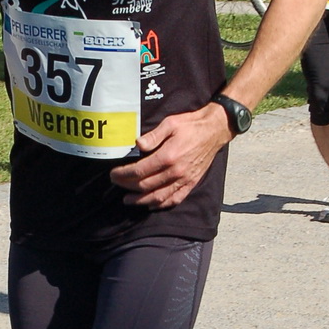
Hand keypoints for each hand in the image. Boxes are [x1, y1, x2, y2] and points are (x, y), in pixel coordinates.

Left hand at [109, 104, 231, 208]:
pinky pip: (175, 199)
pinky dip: (161, 204)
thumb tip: (138, 144)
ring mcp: (184, 179)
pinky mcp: (191, 183)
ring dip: (140, 200)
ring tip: (128, 200)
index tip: (113, 174)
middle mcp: (176, 171)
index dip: (124, 174)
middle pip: (145, 185)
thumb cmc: (191, 125)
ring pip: (158, 196)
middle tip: (116, 183)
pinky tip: (151, 205)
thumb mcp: (170, 123)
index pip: (139, 171)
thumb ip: (153, 135)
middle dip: (127, 186)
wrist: (214, 131)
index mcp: (168, 156)